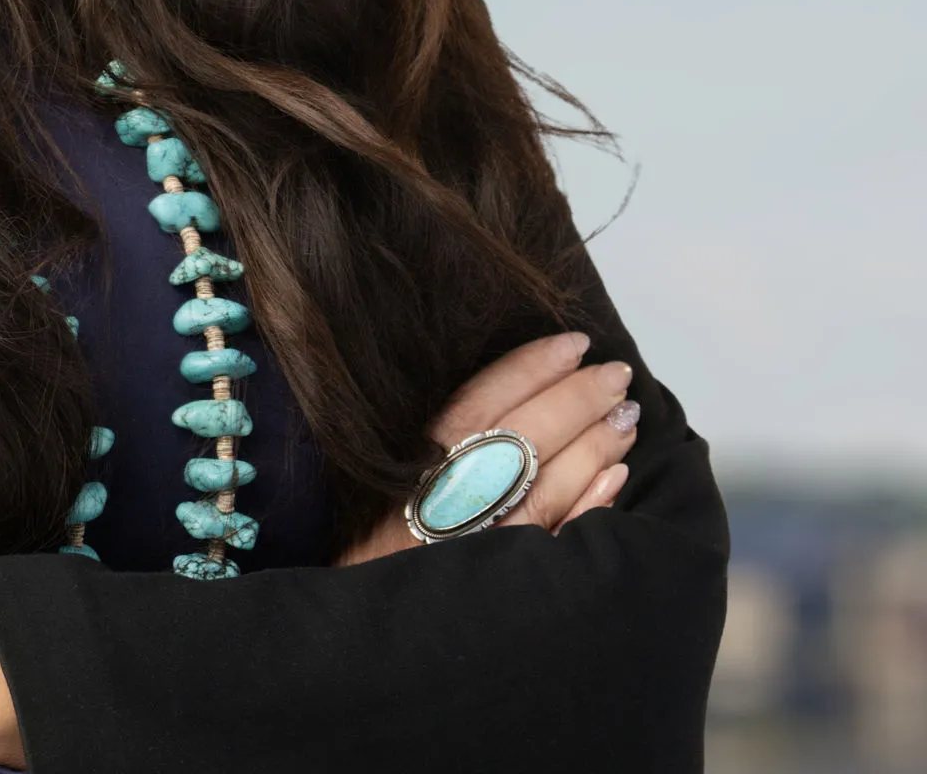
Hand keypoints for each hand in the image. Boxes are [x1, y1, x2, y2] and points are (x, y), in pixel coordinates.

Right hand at [336, 331, 638, 564]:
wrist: (357, 642)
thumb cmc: (366, 559)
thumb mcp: (366, 492)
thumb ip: (417, 448)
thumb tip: (491, 400)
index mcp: (404, 471)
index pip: (475, 404)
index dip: (527, 368)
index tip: (572, 342)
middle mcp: (442, 507)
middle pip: (520, 439)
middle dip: (575, 399)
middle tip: (616, 373)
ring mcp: (478, 552)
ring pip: (546, 486)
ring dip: (594, 445)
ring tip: (626, 416)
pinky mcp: (506, 593)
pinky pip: (557, 544)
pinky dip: (590, 506)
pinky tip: (617, 477)